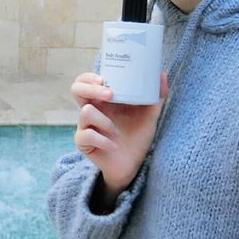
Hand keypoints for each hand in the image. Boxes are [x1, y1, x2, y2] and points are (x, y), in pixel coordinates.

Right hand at [70, 71, 168, 198]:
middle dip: (91, 89)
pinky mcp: (83, 143)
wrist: (132, 164)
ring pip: (84, 112)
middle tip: (110, 95)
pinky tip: (113, 146)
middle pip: (76, 89)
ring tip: (116, 131)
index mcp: (103, 100)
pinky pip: (87, 135)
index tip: (104, 78)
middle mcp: (92, 109)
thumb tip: (162, 74)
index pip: (86, 80)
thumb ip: (156, 96)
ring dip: (104, 120)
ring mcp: (85, 126)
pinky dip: (103, 140)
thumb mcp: (149, 115)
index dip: (90, 76)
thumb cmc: (137, 136)